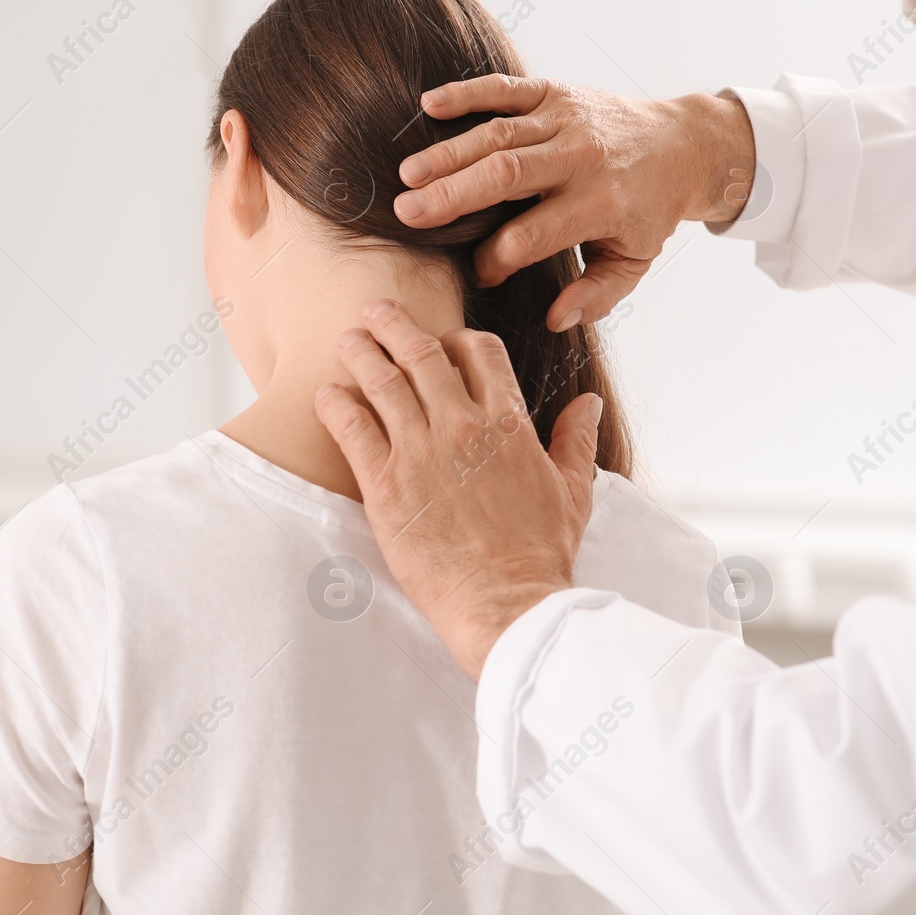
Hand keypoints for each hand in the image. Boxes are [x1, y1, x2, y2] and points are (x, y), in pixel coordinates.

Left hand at [313, 300, 602, 678]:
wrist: (505, 602)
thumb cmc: (539, 553)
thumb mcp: (573, 490)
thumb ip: (575, 439)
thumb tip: (590, 403)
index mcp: (508, 423)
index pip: (479, 351)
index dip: (457, 338)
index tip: (442, 340)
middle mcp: (462, 426)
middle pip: (421, 352)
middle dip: (395, 325)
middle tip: (375, 312)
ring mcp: (421, 452)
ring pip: (382, 381)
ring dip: (361, 352)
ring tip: (347, 339)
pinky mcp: (385, 484)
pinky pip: (352, 428)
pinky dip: (336, 404)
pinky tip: (325, 394)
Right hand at [393, 76, 755, 330]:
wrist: (681, 145)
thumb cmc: (649, 210)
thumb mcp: (635, 261)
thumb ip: (598, 295)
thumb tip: (555, 320)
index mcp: (600, 204)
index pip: (532, 236)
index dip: (497, 260)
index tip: (479, 276)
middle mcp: (581, 158)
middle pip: (505, 177)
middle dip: (452, 196)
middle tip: (406, 215)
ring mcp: (566, 120)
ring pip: (498, 134)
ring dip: (448, 153)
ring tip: (407, 176)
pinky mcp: (556, 92)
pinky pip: (506, 89)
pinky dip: (467, 93)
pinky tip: (429, 104)